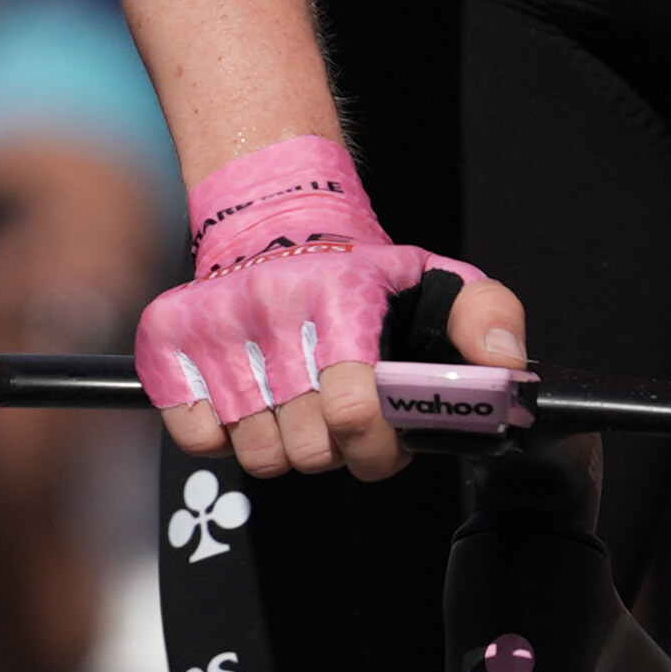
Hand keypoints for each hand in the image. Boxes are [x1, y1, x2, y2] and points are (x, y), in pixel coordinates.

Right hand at [132, 134, 498, 483]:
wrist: (276, 218)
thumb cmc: (367, 272)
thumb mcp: (443, 281)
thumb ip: (491, 321)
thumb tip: (504, 373)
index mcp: (344, 292)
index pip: (356, 410)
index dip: (378, 445)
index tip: (383, 435)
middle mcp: (272, 302)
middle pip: (308, 447)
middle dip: (335, 450)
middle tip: (342, 420)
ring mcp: (215, 322)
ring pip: (255, 453)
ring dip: (285, 446)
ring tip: (300, 408)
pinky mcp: (166, 339)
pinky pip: (196, 438)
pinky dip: (224, 438)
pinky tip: (251, 402)